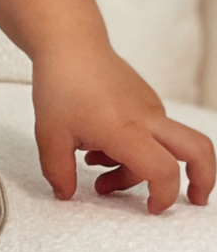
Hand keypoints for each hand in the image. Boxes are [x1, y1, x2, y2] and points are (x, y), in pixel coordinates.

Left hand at [32, 44, 214, 213]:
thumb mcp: (49, 134)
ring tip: (99, 170)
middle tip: (191, 198)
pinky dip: (134, 146)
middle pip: (198, 150)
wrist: (68, 42)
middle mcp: (147, 118)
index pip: (163, 172)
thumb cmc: (61, 82)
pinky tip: (99, 146)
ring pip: (164, 144)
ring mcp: (149, 105)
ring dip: (140, 165)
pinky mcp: (143, 97)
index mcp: (127, 130)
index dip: (163, 196)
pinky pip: (150, 129)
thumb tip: (65, 193)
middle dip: (203, 180)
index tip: (150, 209)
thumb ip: (58, 170)